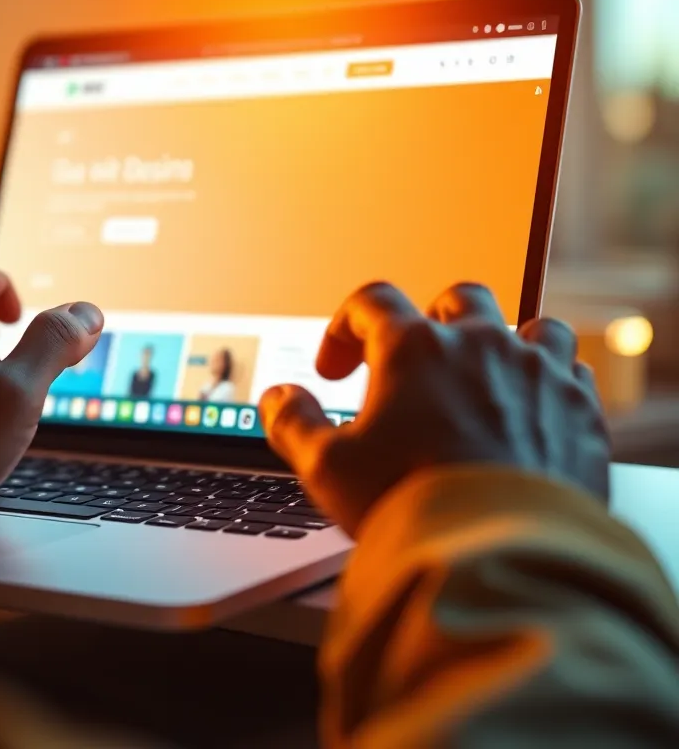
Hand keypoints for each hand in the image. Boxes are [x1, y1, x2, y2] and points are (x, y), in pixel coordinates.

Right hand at [259, 282, 608, 535]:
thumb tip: (278, 398)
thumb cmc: (414, 506)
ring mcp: (534, 371)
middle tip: (417, 362)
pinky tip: (536, 404)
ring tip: (486, 374)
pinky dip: (551, 377)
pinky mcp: (578, 407)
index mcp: (412, 350)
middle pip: (455, 299)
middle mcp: (477, 345)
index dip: (345, 327)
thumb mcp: (326, 469)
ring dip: (502, 340)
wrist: (505, 557)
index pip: (371, 302)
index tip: (337, 366)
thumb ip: (292, 423)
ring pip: (524, 324)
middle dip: (431, 321)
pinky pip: (572, 367)